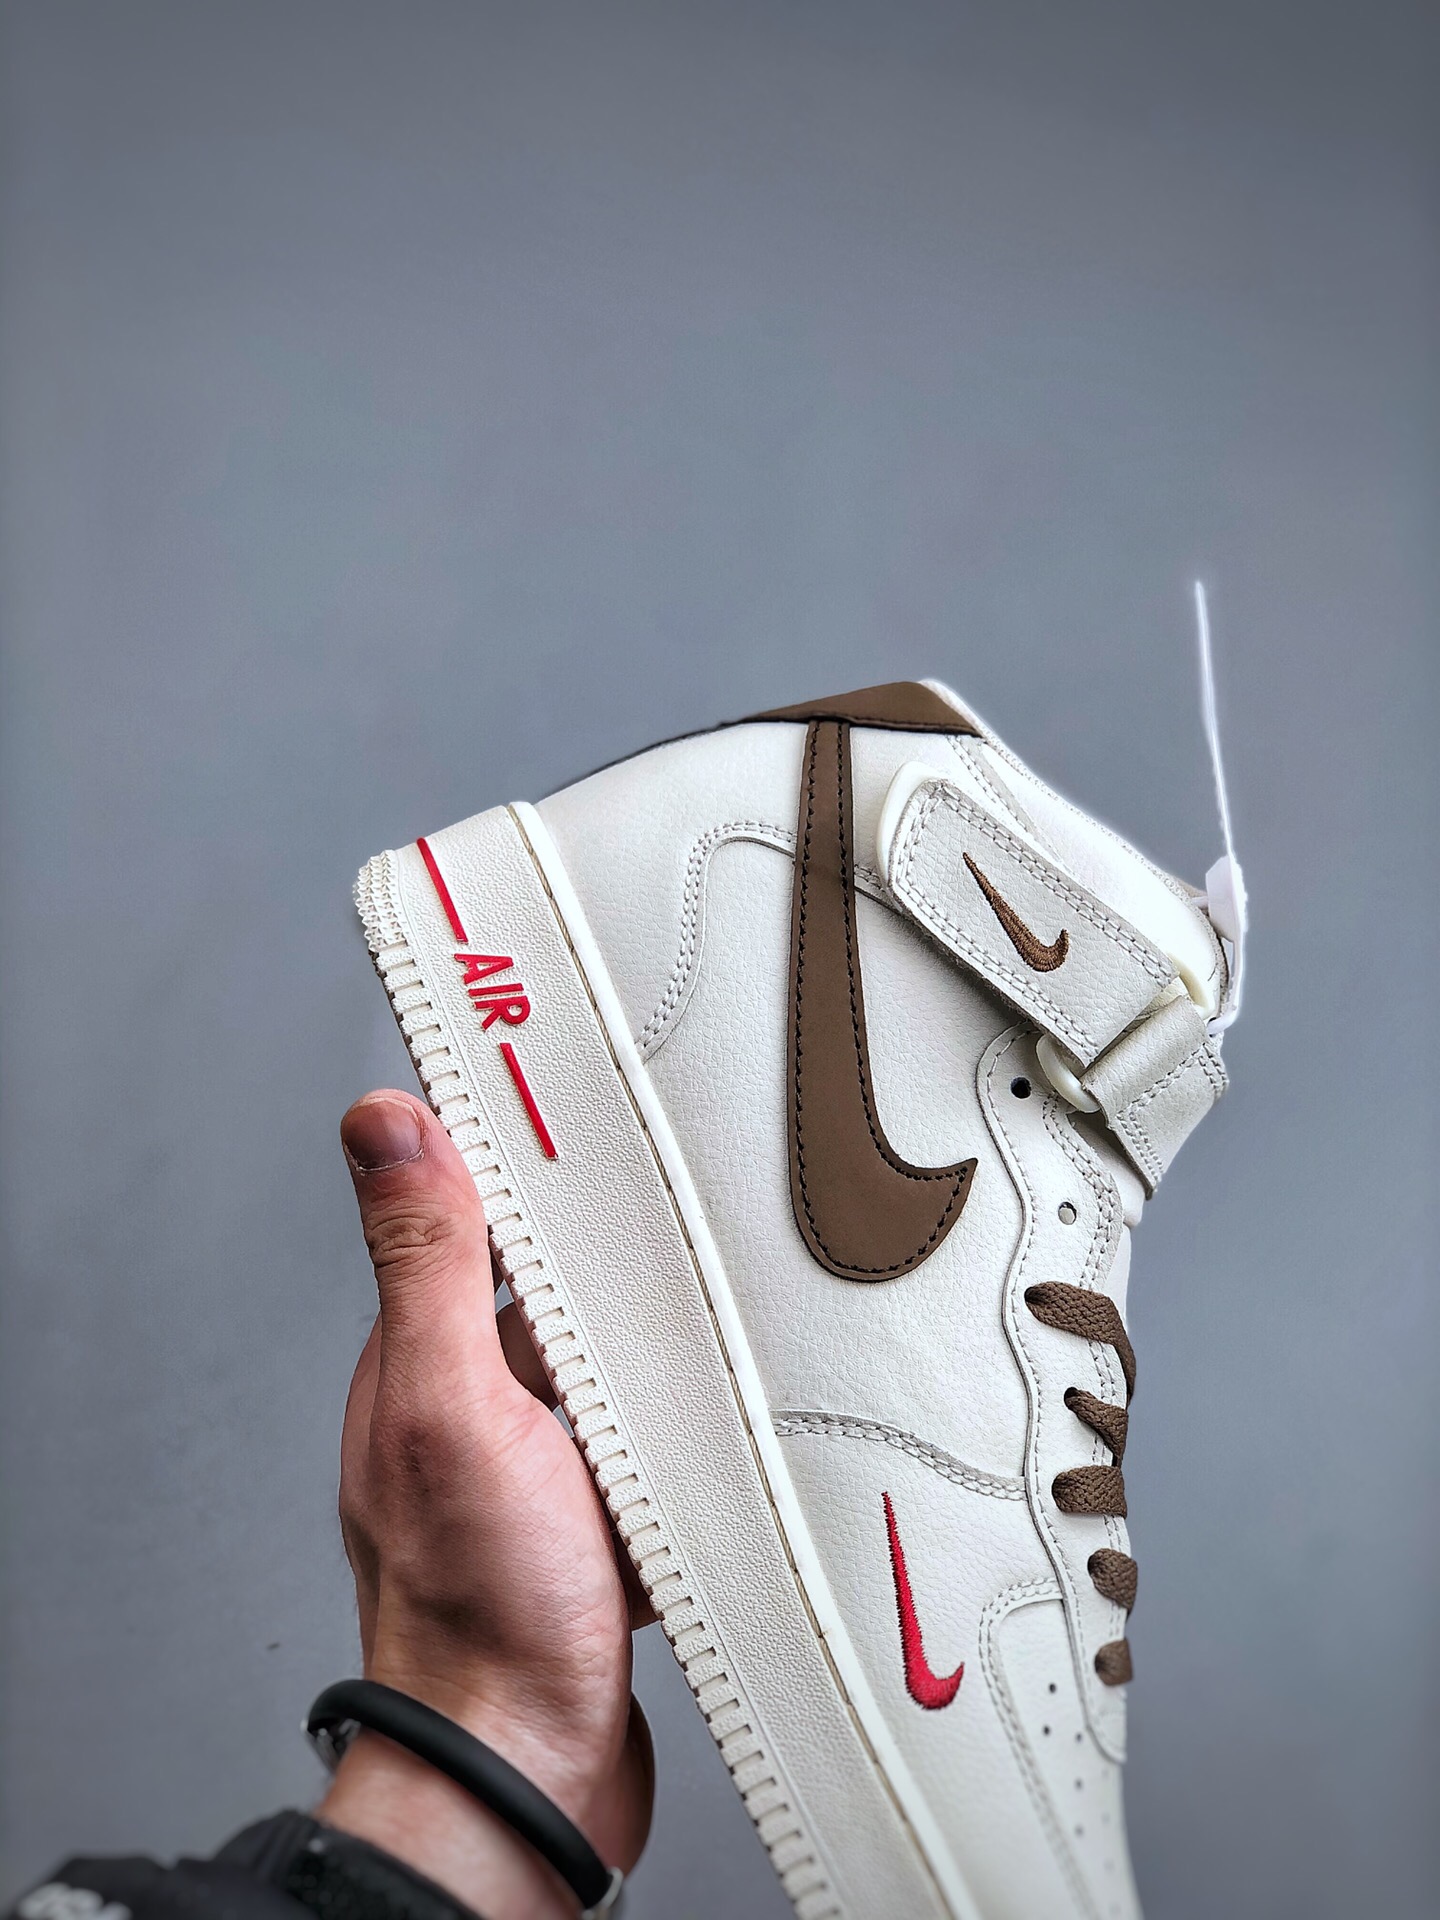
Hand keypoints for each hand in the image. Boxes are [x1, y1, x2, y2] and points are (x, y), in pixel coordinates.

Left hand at [317, 1091, 653, 1917]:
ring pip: (610, 1360)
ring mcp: (535, 1464)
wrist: (525, 1769)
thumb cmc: (480, 1608)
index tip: (561, 1074)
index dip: (512, 1147)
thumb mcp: (451, 1406)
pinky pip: (645, 1437)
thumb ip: (426, 1266)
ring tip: (728, 1274)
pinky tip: (726, 1399)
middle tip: (682, 1170)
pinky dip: (681, 1417)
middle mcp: (474, 1404)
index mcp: (426, 1359)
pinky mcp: (592, 1518)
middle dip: (611, 1238)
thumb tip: (383, 1123)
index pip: (465, 1216)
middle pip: (550, 1282)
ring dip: (657, 1335)